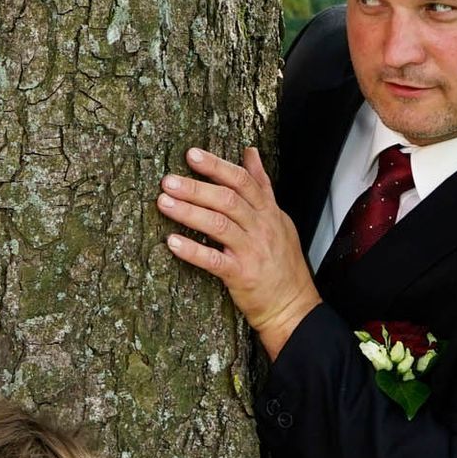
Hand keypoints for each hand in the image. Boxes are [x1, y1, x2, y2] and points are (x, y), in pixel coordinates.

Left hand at [159, 146, 319, 358]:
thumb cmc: (281, 261)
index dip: (216, 166)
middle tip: (168, 181)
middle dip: (196, 188)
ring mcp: (251, 251)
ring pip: (218, 225)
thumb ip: (262, 185)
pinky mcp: (241, 275)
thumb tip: (250, 152)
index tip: (192, 155)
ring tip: (164, 203)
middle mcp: (261, 227)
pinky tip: (172, 242)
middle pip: (227, 200)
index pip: (242, 181)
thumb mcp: (278, 217)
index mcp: (268, 211)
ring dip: (189, 212)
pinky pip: (214, 260)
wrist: (292, 304)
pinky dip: (192, 251)